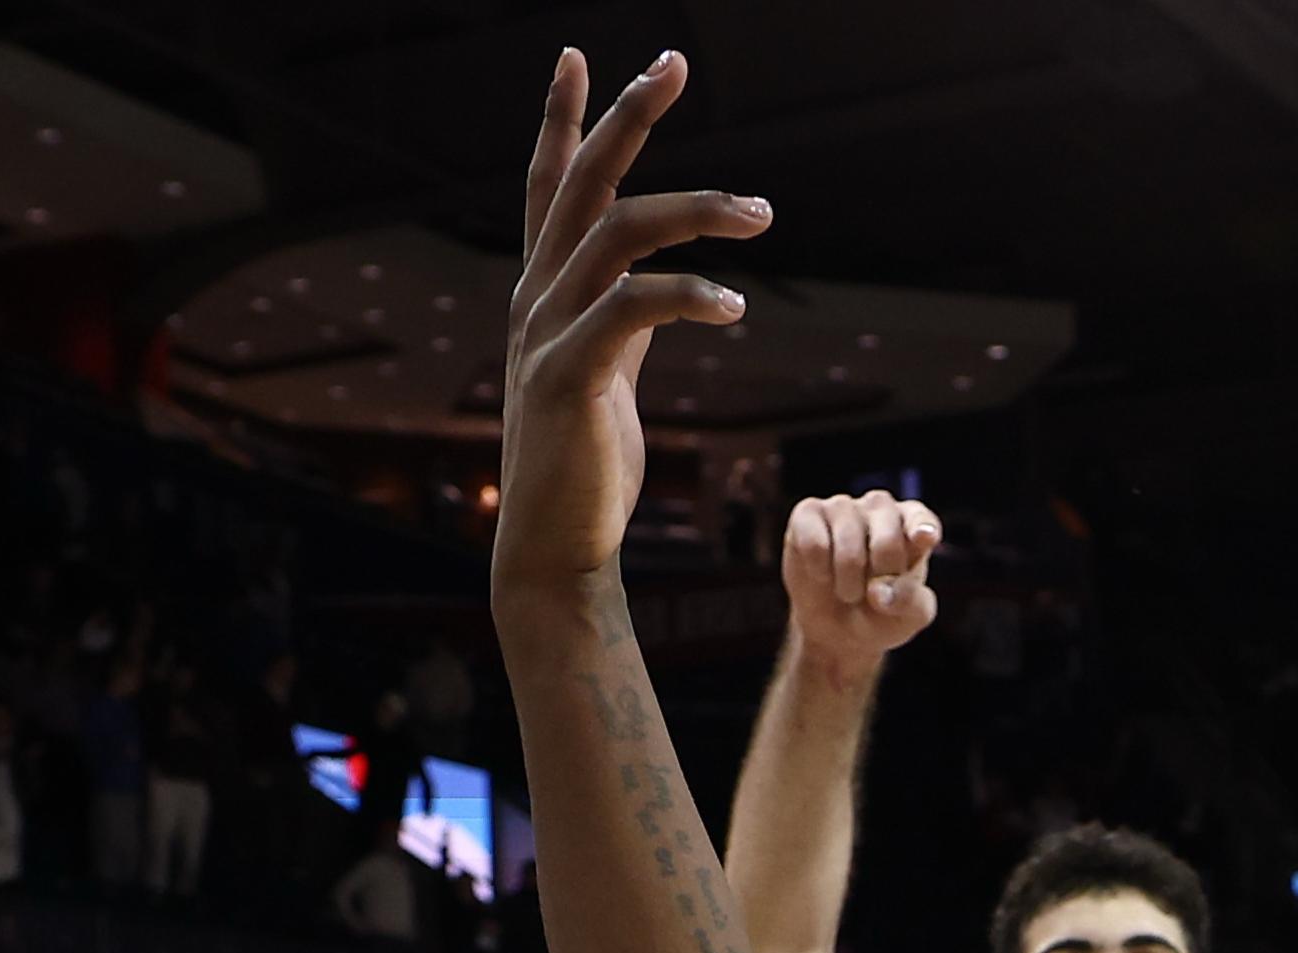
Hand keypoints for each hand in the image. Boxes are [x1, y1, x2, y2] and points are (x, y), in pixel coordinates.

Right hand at [495, 49, 762, 594]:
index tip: (583, 58)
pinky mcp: (567, 379)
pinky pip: (629, 310)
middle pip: (579, 183)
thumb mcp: (606, 374)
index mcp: (544, 293)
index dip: (565, 122)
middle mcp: (535, 299)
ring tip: (762, 212)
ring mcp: (545, 335)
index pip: (550, 187)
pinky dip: (686, 295)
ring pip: (615, 233)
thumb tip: (663, 287)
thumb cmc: (586, 467)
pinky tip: (734, 304)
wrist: (553, 550)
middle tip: (674, 62)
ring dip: (693, 210)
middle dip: (626, 117)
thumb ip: (624, 321)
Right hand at [780, 489, 941, 663]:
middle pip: (887, 539)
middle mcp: (880, 508)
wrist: (836, 628)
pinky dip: (819, 570)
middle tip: (873, 593)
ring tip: (847, 590)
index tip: (924, 538)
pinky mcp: (808, 513)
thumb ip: (909, 602)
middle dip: (880, 577)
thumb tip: (877, 592)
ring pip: (848, 542)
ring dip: (847, 581)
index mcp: (913, 525)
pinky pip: (814, 542)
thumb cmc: (880, 613)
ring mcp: (843, 506)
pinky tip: (821, 574)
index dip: (923, 528)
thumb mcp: (908, 617)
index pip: (922, 520)